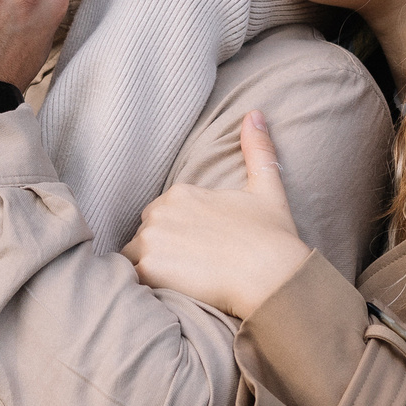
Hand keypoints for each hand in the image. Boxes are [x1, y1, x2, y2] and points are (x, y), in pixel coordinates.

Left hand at [124, 111, 313, 319]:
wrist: (273, 276)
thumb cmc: (273, 237)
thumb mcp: (267, 188)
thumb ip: (258, 150)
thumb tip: (255, 114)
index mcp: (182, 193)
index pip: (162, 215)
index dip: (177, 234)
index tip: (198, 251)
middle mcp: (161, 211)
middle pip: (146, 233)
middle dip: (160, 250)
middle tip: (189, 269)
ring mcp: (152, 239)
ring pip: (135, 255)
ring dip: (150, 268)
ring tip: (180, 284)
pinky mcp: (149, 268)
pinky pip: (132, 278)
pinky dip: (145, 286)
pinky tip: (169, 292)